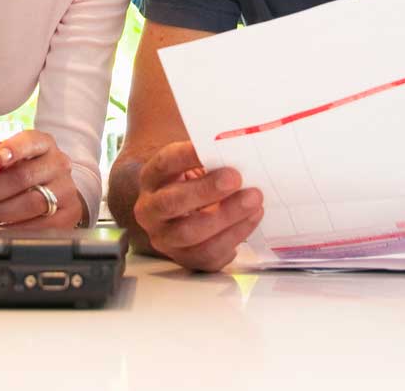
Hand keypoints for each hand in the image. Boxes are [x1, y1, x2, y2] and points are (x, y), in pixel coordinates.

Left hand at [0, 130, 83, 227]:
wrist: (59, 189)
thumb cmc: (28, 172)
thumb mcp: (15, 161)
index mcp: (43, 144)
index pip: (30, 141)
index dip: (14, 148)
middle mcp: (57, 164)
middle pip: (23, 177)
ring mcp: (65, 189)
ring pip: (30, 203)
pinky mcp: (69, 213)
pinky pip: (39, 225)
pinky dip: (14, 227)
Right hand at [133, 141, 263, 271]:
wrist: (185, 215)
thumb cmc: (194, 184)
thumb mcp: (196, 167)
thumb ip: (211, 160)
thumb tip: (238, 151)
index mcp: (152, 179)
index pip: (164, 164)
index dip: (187, 156)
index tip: (213, 146)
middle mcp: (151, 210)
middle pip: (171, 202)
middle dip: (206, 191)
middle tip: (235, 178)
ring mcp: (165, 238)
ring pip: (190, 233)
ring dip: (226, 216)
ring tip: (253, 200)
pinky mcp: (185, 259)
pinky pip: (209, 254)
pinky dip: (234, 236)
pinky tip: (251, 219)